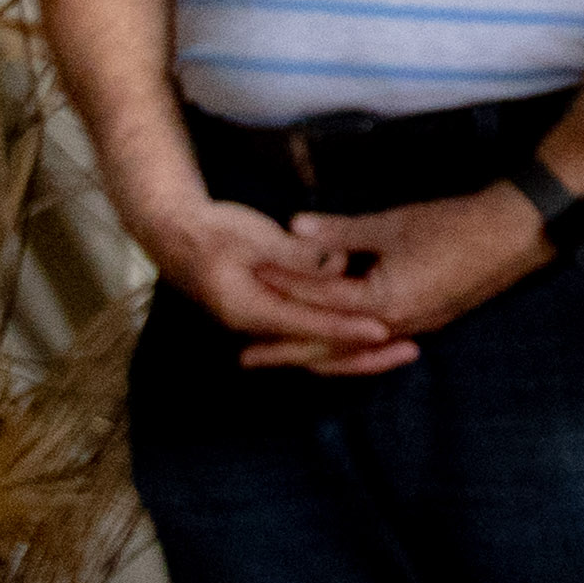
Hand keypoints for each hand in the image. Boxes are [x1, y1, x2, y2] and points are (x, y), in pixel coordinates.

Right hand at [126, 183, 405, 369]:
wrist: (173, 231)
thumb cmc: (212, 230)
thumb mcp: (254, 237)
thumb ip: (296, 254)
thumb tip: (338, 265)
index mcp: (250, 310)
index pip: (309, 325)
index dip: (347, 327)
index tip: (384, 329)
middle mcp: (256, 325)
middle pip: (317, 348)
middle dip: (363, 352)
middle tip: (410, 348)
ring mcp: (260, 322)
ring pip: (316, 345)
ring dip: (358, 347)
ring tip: (402, 347)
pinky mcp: (266, 313)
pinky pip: (309, 333)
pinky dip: (340, 334)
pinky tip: (369, 332)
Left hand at [246, 179, 549, 361]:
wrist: (516, 234)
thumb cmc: (456, 225)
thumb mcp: (393, 224)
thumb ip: (342, 232)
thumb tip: (294, 228)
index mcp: (383, 303)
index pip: (318, 301)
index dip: (282, 289)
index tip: (248, 284)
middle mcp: (395, 326)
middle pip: (329, 347)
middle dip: (286, 352)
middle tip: (244, 359)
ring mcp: (413, 328)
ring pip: (352, 353)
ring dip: (316, 355)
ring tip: (282, 357)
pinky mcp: (425, 322)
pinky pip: (374, 346)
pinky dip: (347, 348)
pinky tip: (336, 345)